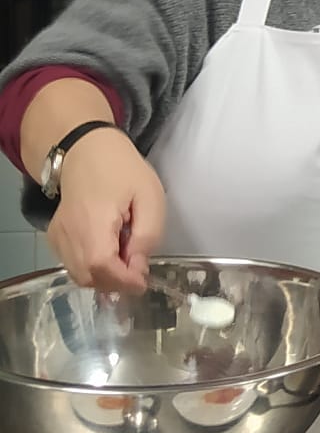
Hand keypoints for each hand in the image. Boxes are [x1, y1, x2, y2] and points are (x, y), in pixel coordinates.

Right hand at [47, 130, 165, 293]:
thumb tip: (138, 267)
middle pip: (88, 277)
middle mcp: (69, 232)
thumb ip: (148, 235)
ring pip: (79, 275)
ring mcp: (58, 235)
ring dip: (105, 277)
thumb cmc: (123, 170)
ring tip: (125, 257)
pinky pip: (72, 264)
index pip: (101, 266)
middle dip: (116, 282)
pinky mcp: (55, 235)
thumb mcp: (151, 196)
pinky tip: (109, 252)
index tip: (144, 279)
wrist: (87, 149)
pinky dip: (91, 269)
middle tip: (137, 269)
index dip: (124, 280)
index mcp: (93, 220)